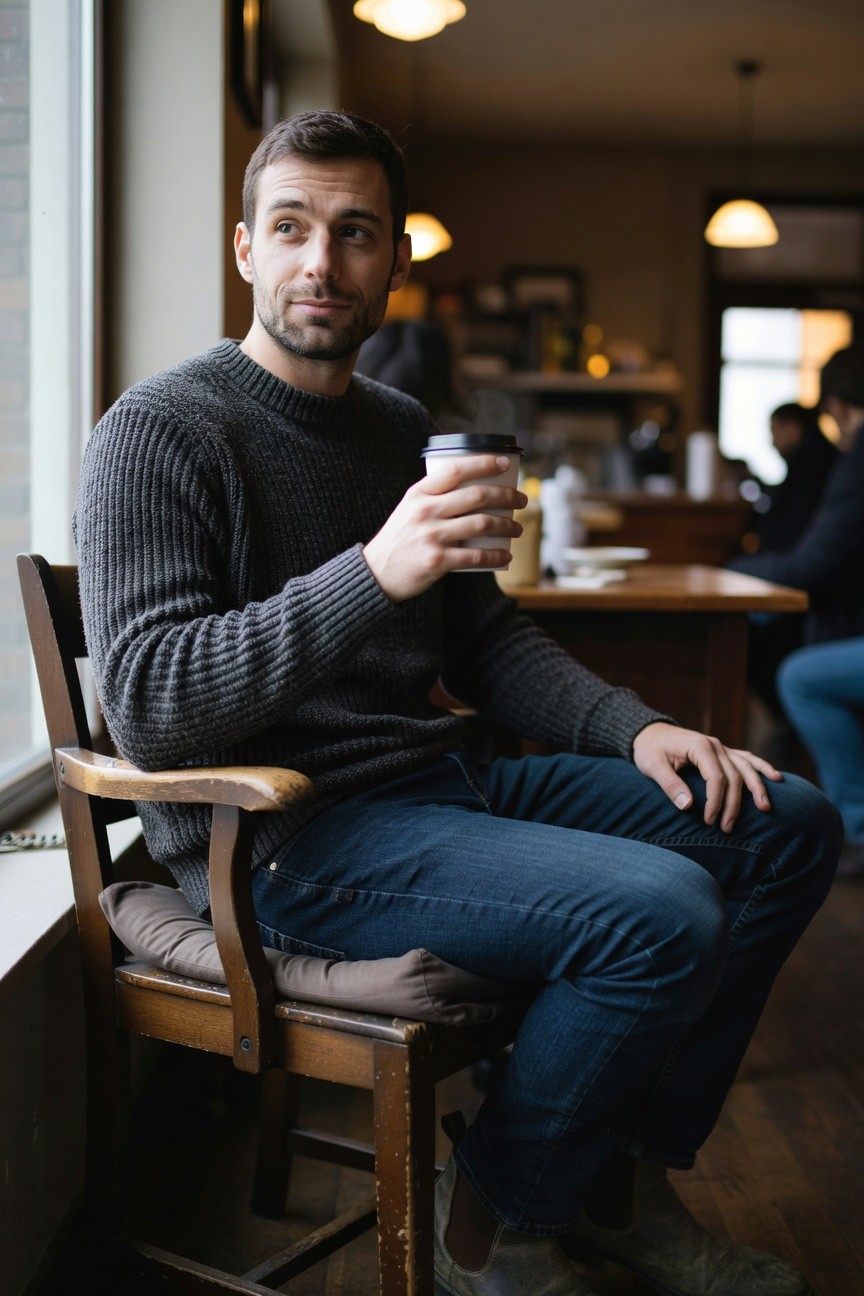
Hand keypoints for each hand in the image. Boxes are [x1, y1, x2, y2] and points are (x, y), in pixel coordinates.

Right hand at [363, 455, 526, 602]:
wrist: (377, 572)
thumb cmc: (399, 538)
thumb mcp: (409, 509)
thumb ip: (434, 497)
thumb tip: (472, 487)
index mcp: (419, 494)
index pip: (456, 470)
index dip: (484, 463)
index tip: (506, 463)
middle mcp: (425, 511)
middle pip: (476, 496)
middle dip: (506, 497)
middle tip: (521, 501)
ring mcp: (431, 536)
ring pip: (482, 524)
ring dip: (507, 526)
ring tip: (517, 529)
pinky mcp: (437, 561)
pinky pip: (476, 556)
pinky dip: (496, 556)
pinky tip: (505, 555)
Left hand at [631, 721, 782, 832]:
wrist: (649, 732)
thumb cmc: (649, 749)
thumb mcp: (652, 766)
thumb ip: (669, 784)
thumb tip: (688, 807)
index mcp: (699, 746)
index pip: (716, 777)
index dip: (716, 801)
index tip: (709, 820)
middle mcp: (715, 745)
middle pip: (734, 776)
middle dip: (734, 804)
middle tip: (727, 828)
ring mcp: (721, 747)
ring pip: (745, 767)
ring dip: (757, 787)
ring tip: (766, 808)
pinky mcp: (722, 752)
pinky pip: (746, 759)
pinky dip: (761, 767)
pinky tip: (775, 778)